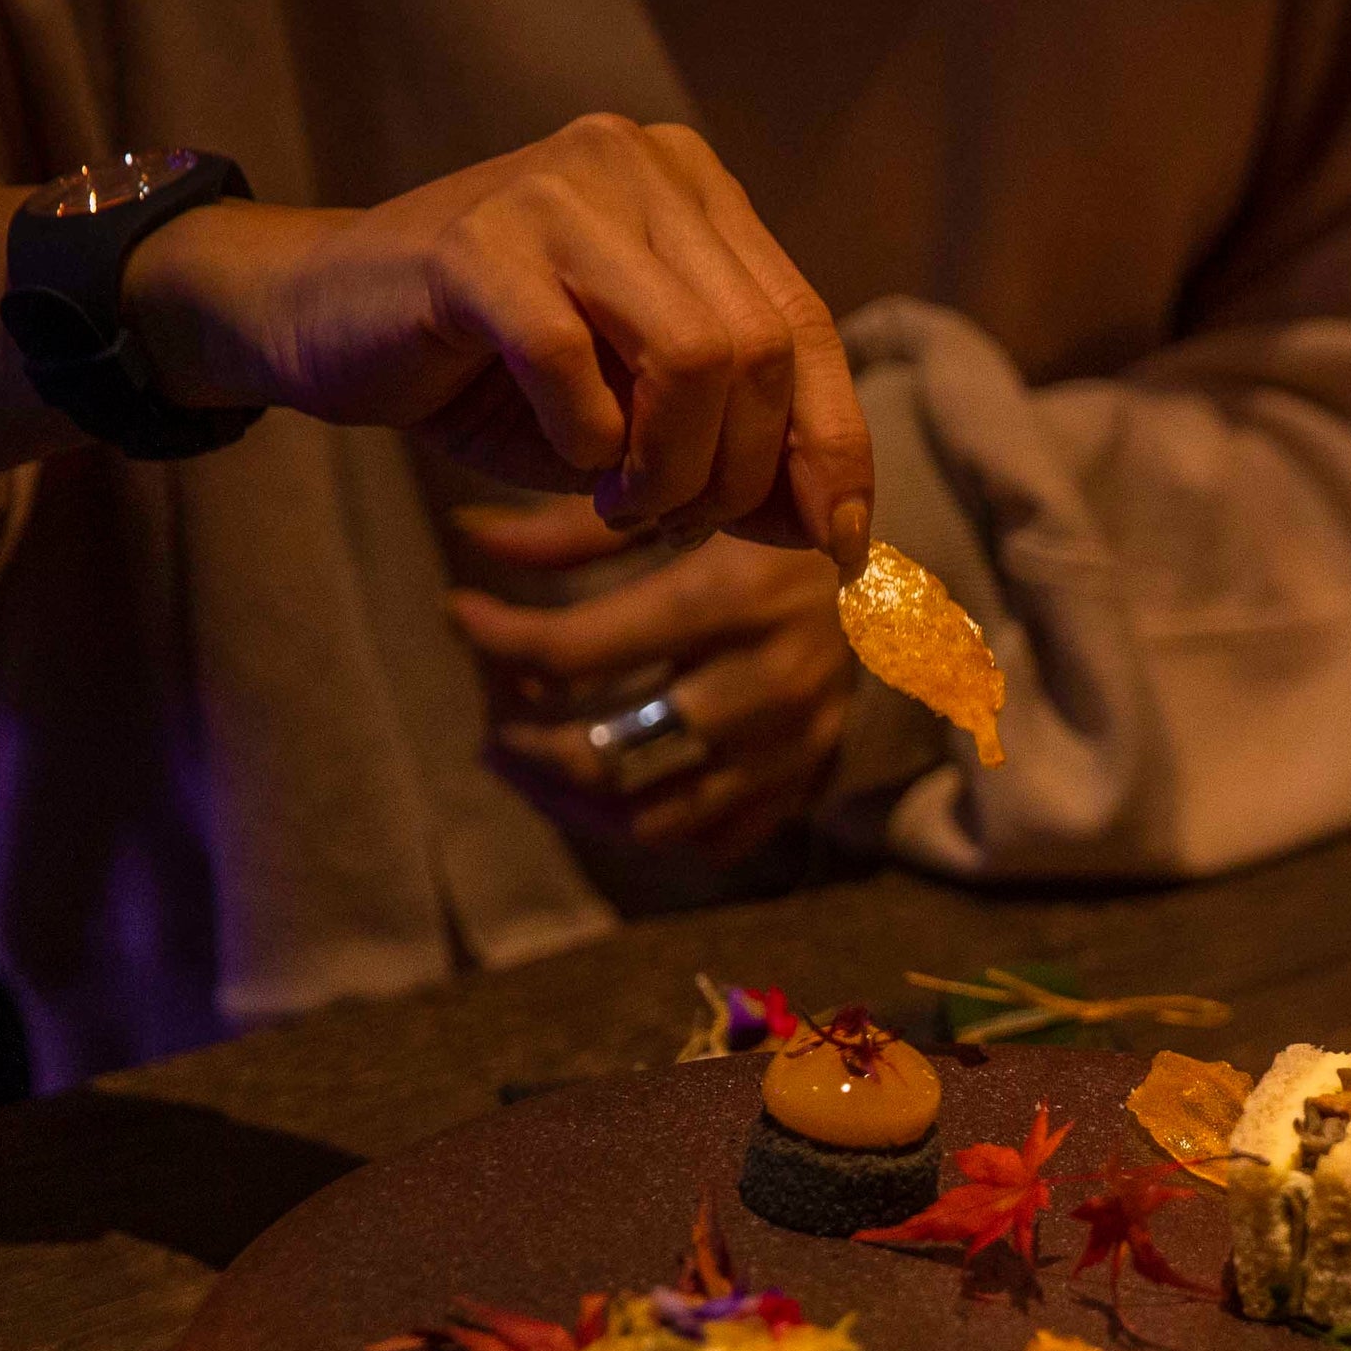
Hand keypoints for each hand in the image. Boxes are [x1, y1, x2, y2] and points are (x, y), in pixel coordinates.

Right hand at [127, 115, 869, 565]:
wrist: (320, 321)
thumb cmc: (491, 375)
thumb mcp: (637, 424)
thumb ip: (736, 455)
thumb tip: (835, 530)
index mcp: (695, 191)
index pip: (805, 326)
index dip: (834, 445)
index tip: (838, 544)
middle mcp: (640, 165)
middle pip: (759, 348)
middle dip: (737, 472)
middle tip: (676, 523)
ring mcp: (560, 189)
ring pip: (693, 355)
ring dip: (670, 467)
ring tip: (625, 502)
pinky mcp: (478, 239)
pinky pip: (573, 362)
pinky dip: (584, 440)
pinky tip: (568, 458)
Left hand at [447, 499, 856, 866]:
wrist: (891, 576)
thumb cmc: (772, 528)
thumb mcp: (682, 509)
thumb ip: (574, 528)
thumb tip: (469, 533)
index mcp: (728, 603)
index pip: (574, 650)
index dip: (497, 638)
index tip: (459, 613)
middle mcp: (762, 688)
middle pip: (602, 751)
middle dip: (522, 737)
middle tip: (491, 713)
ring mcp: (787, 750)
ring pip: (647, 818)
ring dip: (566, 800)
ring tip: (523, 763)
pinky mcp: (802, 784)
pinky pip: (708, 842)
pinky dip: (643, 825)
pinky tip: (600, 790)